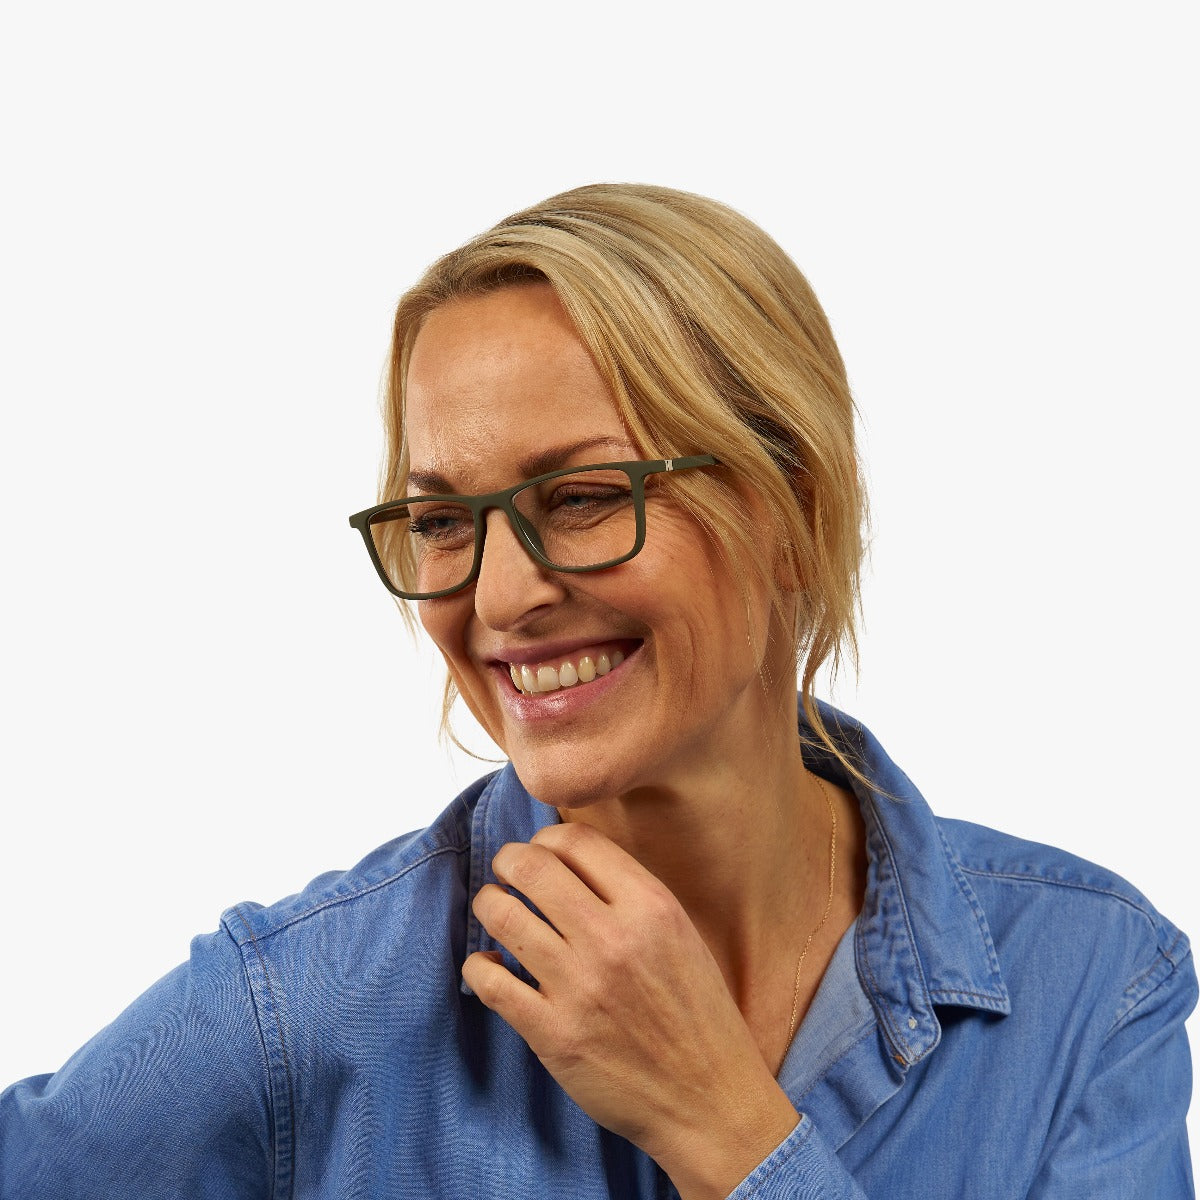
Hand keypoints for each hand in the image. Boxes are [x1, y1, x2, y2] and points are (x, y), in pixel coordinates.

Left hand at [460, 820, 798, 1194]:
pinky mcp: (554, 1034)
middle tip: (506, 872)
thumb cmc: (697, 1015)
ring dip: (488, 904)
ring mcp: (580, 987)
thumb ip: (630, 894)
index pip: (575, 840)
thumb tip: (569, 861)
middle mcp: (613, 938)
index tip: (539, 853)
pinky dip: (478, 965)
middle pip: (531, 867)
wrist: (710, 1100)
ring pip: (502, 915)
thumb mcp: (681, 933)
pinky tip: (489, 965)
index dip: (545, 838)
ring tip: (493, 909)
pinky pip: (489, 981)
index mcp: (651, 906)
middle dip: (507, 861)